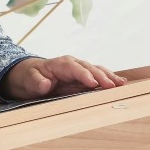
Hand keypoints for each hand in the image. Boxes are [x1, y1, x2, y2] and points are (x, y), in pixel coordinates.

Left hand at [0, 56, 126, 100]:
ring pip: (96, 71)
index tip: (93, 83)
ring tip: (121, 84)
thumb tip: (44, 84)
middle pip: (89, 68)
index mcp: (59, 64)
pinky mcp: (82, 79)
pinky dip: (108, 80)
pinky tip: (120, 84)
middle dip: (101, 76)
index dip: (84, 75)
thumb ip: (36, 81)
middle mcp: (72, 65)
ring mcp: (79, 71)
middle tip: (113, 85)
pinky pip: (97, 78)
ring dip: (109, 77)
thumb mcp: (28, 80)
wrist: (28, 76)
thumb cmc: (28, 77)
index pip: (74, 68)